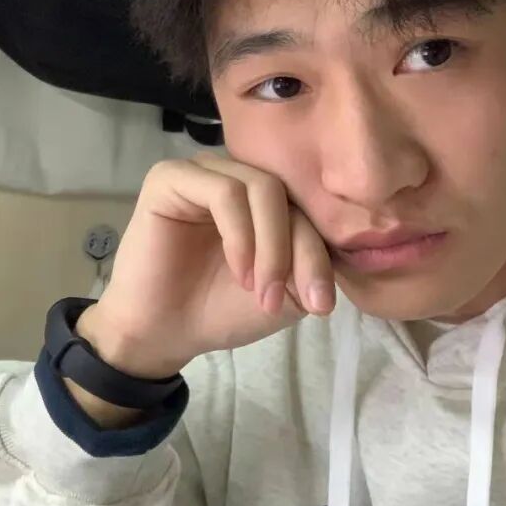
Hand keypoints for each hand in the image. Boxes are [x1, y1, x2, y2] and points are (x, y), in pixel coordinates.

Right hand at [76, 153, 335, 380]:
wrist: (164, 333)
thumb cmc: (220, 309)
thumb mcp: (285, 292)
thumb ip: (312, 264)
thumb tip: (341, 250)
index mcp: (265, 197)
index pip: (307, 208)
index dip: (320, 254)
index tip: (321, 305)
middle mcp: (236, 175)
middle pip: (289, 194)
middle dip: (297, 250)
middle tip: (283, 299)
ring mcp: (204, 172)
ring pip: (262, 187)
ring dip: (269, 245)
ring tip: (259, 288)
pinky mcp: (171, 177)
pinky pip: (223, 191)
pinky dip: (240, 233)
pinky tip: (239, 269)